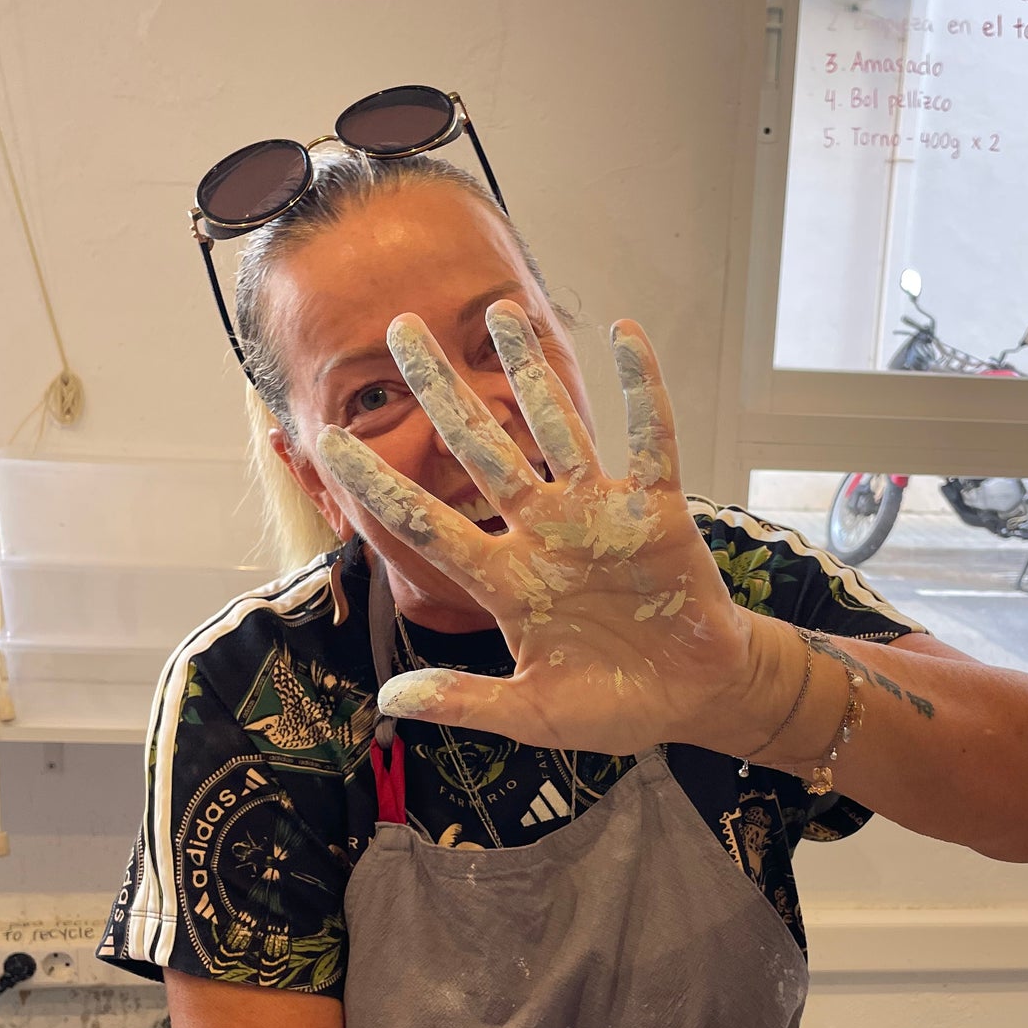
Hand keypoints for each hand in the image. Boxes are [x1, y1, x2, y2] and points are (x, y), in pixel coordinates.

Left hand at [314, 302, 795, 756]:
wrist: (696, 699)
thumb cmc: (614, 707)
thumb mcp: (534, 715)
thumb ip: (466, 702)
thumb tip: (388, 697)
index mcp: (506, 580)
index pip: (428, 523)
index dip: (381, 484)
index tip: (330, 440)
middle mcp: (544, 533)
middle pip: (481, 448)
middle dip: (442, 390)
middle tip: (402, 328)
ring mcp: (600, 516)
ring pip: (557, 427)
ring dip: (530, 371)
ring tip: (502, 311)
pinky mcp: (659, 511)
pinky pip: (649, 439)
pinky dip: (642, 389)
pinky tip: (627, 334)